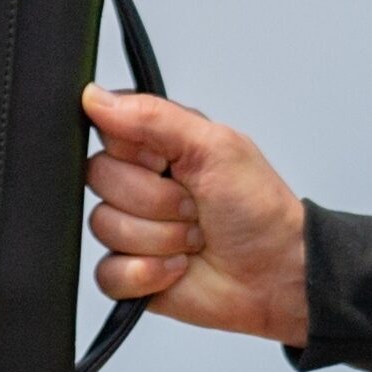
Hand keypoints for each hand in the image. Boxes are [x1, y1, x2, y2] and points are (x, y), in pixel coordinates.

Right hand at [82, 89, 310, 347]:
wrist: (276, 273)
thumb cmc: (259, 210)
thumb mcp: (215, 146)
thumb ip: (153, 116)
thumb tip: (95, 98)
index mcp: (155, 146)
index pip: (106, 133)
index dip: (137, 153)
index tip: (169, 163)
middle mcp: (139, 184)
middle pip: (100, 179)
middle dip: (156, 200)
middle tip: (193, 206)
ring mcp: (131, 229)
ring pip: (104, 226)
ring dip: (161, 237)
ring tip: (194, 238)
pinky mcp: (129, 272)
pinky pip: (108, 271)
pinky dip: (147, 273)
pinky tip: (177, 267)